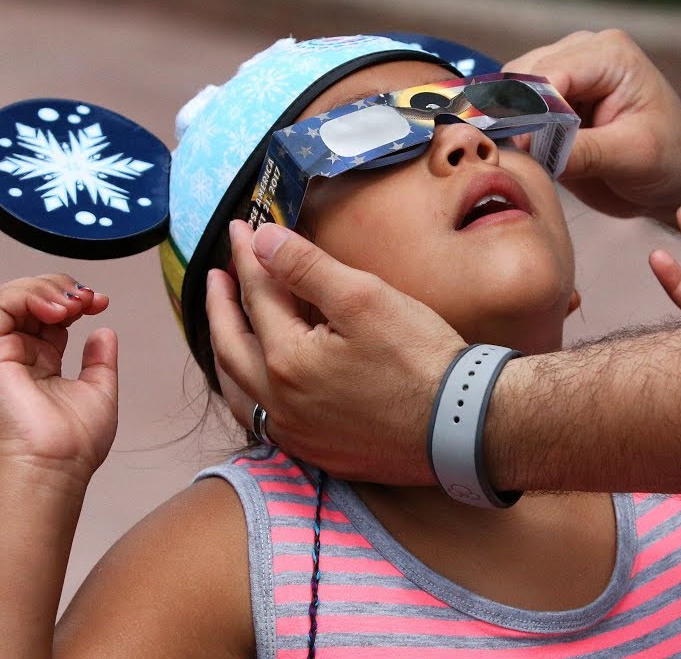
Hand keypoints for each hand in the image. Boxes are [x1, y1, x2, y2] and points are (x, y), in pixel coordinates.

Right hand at [0, 273, 117, 480]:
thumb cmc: (74, 445)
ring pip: (12, 295)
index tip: (102, 303)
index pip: (52, 313)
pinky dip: (28, 294)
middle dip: (63, 288)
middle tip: (88, 300)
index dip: (76, 299)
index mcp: (42, 362)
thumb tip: (102, 331)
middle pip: (31, 298)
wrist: (55, 467)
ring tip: (73, 305)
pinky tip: (56, 309)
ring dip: (46, 288)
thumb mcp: (99, 391)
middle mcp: (19, 354)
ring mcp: (1, 352)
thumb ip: (100, 360)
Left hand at [207, 220, 465, 483]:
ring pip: (238, 390)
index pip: (257, 295)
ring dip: (227, 351)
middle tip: (218, 274)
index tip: (240, 228)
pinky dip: (249, 391)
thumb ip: (306, 267)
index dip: (247, 256)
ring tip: (226, 324)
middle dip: (221, 304)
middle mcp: (279, 403)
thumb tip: (261, 240)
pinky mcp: (315, 452)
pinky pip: (262, 420)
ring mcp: (295, 433)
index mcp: (287, 359)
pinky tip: (258, 381)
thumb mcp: (364, 298)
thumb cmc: (421, 359)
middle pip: (232, 345)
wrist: (462, 425)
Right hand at [502, 29, 680, 218]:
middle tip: (528, 156)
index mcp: (609, 54)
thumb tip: (529, 147)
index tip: (526, 147)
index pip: (548, 74)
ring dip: (513, 123)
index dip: (530, 110)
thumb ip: (583, 151)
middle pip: (522, 77)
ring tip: (534, 156)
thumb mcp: (634, 157)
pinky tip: (531, 153)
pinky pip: (515, 108)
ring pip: (510, 90)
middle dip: (518, 116)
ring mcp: (564, 71)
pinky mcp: (552, 96)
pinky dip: (514, 130)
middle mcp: (582, 52)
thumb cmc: (672, 157)